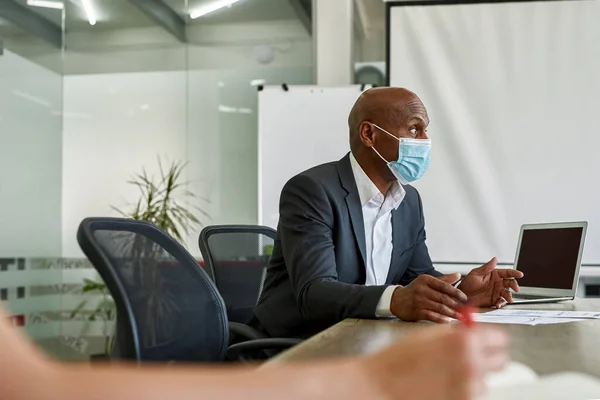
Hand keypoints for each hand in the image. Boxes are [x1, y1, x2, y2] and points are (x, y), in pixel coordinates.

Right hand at [362, 325, 508, 399]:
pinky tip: (443, 383)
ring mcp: (468, 388)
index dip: (490, 337)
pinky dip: (464, 389)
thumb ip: (456, 332)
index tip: (485, 339)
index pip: (498, 338)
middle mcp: (472, 365)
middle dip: (489, 355)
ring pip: (485, 379)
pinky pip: (472, 394)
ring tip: (449, 370)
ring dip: (474, 374)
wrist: (382, 385)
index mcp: (464, 342)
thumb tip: (474, 330)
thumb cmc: (400, 359)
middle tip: (474, 354)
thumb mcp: (429, 334)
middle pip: (500, 360)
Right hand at [390, 273, 467, 322]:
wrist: (397, 300)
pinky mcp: (416, 311)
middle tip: (466, 309)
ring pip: (439, 307)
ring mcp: (419, 301)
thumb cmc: (414, 290)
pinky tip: (447, 321)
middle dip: (456, 305)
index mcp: (426, 280)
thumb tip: (458, 275)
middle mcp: (422, 289)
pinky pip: (431, 316)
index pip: (445, 286)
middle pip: (443, 298)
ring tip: (460, 317)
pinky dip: (441, 319)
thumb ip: (443, 280)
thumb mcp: (426, 282)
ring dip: (452, 313)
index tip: (465, 298)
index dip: (457, 293)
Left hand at [459, 257, 523, 307]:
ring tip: (509, 298)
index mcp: (494, 274)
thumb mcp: (476, 273)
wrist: (462, 296)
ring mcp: (496, 292)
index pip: (507, 272)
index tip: (520, 274)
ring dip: (509, 296)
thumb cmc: (467, 283)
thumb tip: (495, 259)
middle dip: (515, 285)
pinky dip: (501, 303)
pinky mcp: (494, 300)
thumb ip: (486, 267)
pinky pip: (501, 302)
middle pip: (510, 283)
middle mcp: (497, 283)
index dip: (514, 273)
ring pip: (507, 293)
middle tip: (516, 288)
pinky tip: (498, 304)